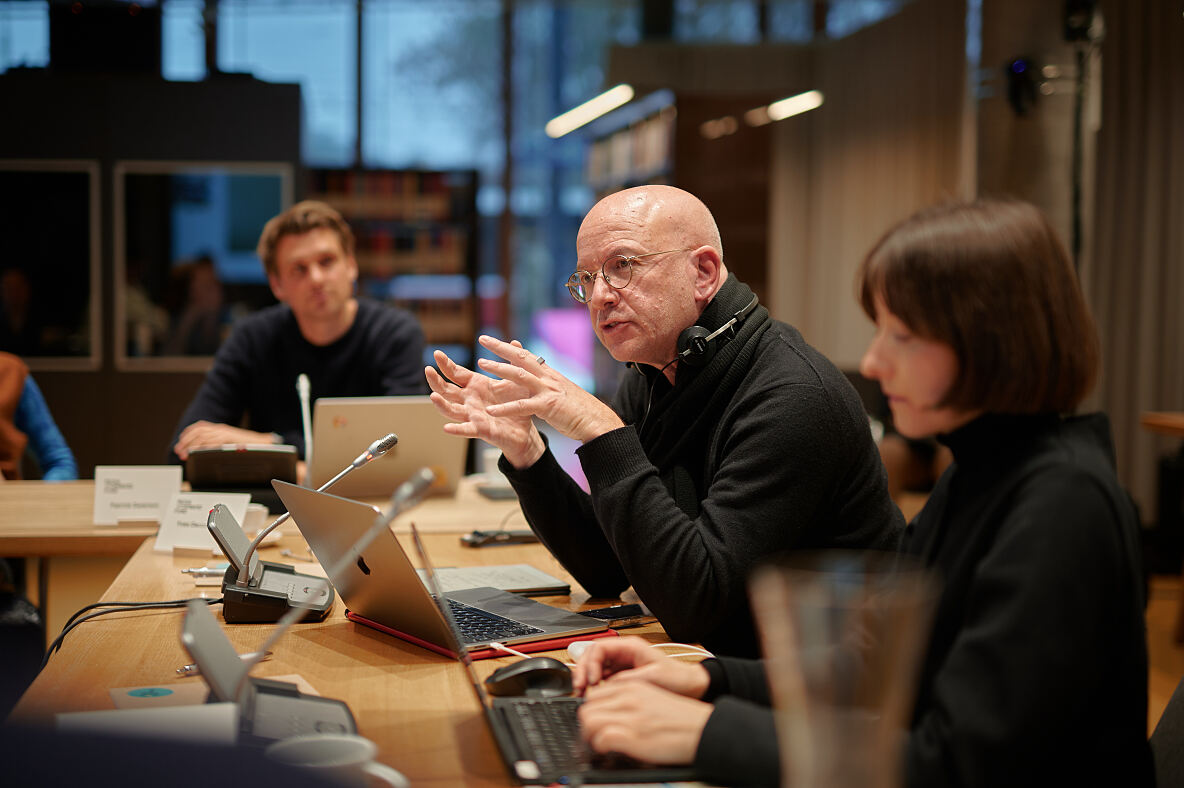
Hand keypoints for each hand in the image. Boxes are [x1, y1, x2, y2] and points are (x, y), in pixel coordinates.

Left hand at [174, 421, 276, 459]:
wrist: (263, 443)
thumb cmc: (247, 446)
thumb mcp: (229, 442)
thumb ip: (217, 443)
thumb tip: (203, 451)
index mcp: (219, 428)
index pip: (198, 426)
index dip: (187, 434)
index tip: (180, 444)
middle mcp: (220, 428)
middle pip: (197, 432)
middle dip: (185, 442)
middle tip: (179, 452)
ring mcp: (225, 433)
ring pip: (202, 437)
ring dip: (191, 446)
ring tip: (186, 455)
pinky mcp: (229, 439)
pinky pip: (213, 442)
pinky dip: (203, 448)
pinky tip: (198, 453)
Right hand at [425, 344, 545, 468]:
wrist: (526, 428)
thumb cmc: (518, 403)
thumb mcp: (516, 380)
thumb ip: (513, 362)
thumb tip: (515, 341)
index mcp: (476, 385)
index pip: (456, 373)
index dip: (446, 364)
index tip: (437, 353)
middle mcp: (470, 400)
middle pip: (447, 390)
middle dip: (436, 380)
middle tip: (428, 370)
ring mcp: (473, 415)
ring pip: (452, 410)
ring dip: (441, 404)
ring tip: (433, 396)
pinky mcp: (481, 430)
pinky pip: (467, 430)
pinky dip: (457, 430)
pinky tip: (447, 428)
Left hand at [474, 335, 624, 444]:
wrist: (598, 422)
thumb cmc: (580, 410)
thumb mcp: (562, 391)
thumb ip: (549, 383)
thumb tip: (540, 377)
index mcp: (551, 375)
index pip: (528, 357)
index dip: (511, 348)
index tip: (495, 341)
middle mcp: (549, 378)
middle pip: (521, 358)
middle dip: (501, 348)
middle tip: (483, 339)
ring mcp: (548, 390)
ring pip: (519, 375)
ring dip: (499, 369)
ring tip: (481, 364)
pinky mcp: (548, 406)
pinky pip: (522, 406)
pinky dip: (505, 408)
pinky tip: (490, 410)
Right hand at [572, 637, 710, 698]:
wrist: (690, 686)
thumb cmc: (677, 678)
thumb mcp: (652, 676)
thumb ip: (629, 679)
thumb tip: (606, 684)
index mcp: (630, 647)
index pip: (599, 648)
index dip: (590, 663)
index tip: (591, 680)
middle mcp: (623, 654)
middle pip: (592, 656)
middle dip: (582, 671)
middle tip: (580, 688)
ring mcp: (621, 666)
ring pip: (595, 668)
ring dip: (586, 680)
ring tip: (583, 694)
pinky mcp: (622, 678)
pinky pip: (602, 680)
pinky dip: (595, 688)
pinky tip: (594, 698)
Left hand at [579, 681, 712, 765]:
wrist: (702, 729)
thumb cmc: (681, 719)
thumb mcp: (652, 698)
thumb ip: (630, 700)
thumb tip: (611, 712)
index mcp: (633, 686)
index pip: (595, 694)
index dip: (593, 710)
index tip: (597, 721)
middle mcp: (628, 698)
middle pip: (587, 707)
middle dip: (587, 723)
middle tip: (596, 735)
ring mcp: (629, 716)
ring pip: (588, 720)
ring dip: (591, 735)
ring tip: (601, 744)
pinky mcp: (631, 735)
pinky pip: (600, 739)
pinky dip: (601, 747)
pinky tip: (610, 750)